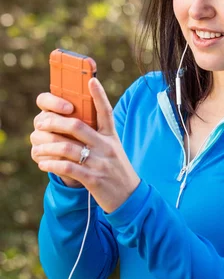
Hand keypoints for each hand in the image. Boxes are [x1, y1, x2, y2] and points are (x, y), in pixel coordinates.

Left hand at [32, 78, 140, 212]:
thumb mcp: (113, 149)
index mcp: (111, 137)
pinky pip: (68, 168)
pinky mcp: (94, 179)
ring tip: (38, 149)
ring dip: (48, 147)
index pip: (106, 112)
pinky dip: (52, 165)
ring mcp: (100, 163)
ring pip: (68, 147)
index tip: (91, 81)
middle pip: (77, 126)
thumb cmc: (116, 171)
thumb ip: (98, 137)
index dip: (98, 95)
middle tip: (41, 123)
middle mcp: (107, 147)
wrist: (130, 197)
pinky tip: (44, 164)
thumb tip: (75, 124)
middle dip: (55, 122)